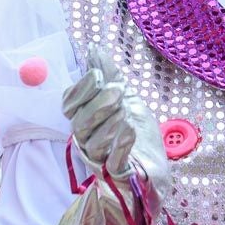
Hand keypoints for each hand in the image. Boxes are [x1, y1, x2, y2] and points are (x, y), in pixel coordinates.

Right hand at [62, 45, 170, 224]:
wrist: (155, 167)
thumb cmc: (137, 133)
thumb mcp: (127, 99)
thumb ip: (111, 76)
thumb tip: (95, 49)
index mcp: (85, 119)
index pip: (69, 104)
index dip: (81, 88)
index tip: (99, 75)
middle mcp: (87, 139)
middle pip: (79, 122)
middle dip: (99, 103)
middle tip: (119, 91)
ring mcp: (100, 160)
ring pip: (93, 142)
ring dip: (110, 123)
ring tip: (127, 114)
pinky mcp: (117, 175)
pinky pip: (112, 161)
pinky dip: (121, 144)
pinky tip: (131, 130)